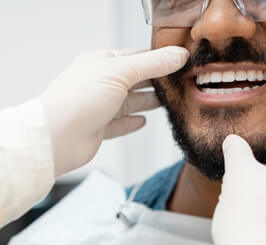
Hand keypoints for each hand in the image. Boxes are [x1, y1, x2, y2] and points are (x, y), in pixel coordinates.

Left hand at [40, 47, 188, 176]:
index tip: (177, 62)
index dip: (157, 59)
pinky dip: (132, 122)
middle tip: (176, 82)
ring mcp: (100, 107)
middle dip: (155, 81)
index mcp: (101, 63)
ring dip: (147, 102)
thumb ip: (152, 65)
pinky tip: (142, 121)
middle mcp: (100, 84)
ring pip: (130, 102)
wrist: (57, 138)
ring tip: (166, 100)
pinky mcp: (100, 128)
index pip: (136, 57)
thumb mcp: (120, 73)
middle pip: (134, 80)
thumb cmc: (78, 100)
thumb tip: (178, 55)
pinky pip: (121, 124)